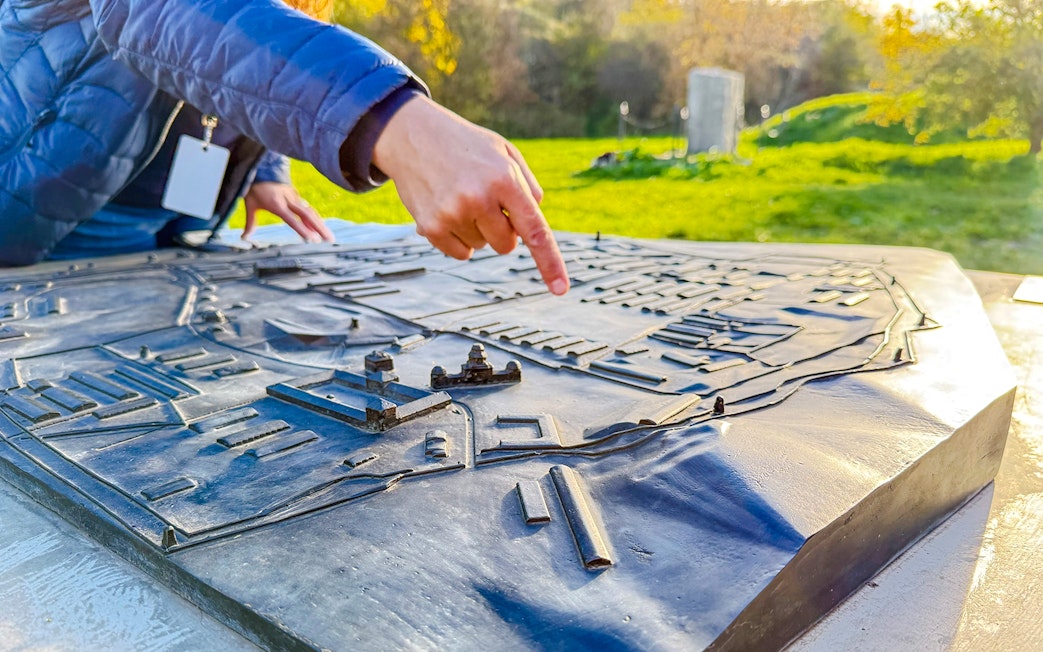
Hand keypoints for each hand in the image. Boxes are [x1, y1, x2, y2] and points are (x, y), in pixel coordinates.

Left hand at [242, 182, 333, 242]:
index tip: (313, 240)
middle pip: (308, 215)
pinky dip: (315, 219)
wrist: (261, 166)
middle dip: (320, 228)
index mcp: (276, 203)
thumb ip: (250, 222)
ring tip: (330, 237)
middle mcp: (288, 200)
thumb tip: (244, 237)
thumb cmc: (254, 186)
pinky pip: (307, 208)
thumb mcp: (250, 204)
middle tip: (330, 240)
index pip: (292, 219)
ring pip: (311, 212)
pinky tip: (321, 227)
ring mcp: (294, 197)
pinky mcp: (296, 195)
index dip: (303, 230)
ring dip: (321, 224)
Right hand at [372, 95, 569, 295]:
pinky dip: (458, 239)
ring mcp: (453, 214)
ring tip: (461, 198)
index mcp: (504, 179)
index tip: (560, 289)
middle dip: (502, 231)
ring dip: (477, 230)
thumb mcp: (504, 152)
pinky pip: (460, 253)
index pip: (534, 230)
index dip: (550, 262)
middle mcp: (479, 198)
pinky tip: (447, 210)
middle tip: (486, 203)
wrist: (412, 134)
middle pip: (507, 244)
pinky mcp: (431, 227)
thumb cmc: (466, 145)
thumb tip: (534, 224)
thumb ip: (528, 186)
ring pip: (482, 247)